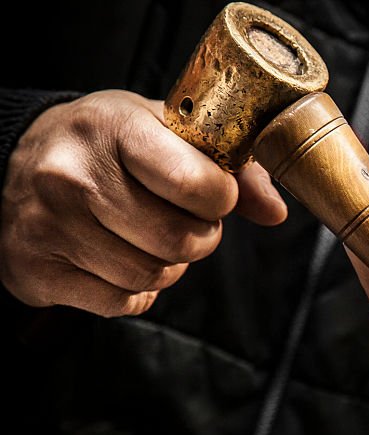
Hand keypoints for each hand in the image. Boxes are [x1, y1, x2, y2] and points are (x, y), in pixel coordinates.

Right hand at [0, 90, 286, 315]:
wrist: (15, 161)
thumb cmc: (107, 145)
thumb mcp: (166, 130)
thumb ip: (233, 168)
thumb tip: (275, 212)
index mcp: (113, 129)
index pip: (199, 185)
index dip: (220, 199)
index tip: (212, 193)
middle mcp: (73, 176)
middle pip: (181, 241)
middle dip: (198, 237)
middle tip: (184, 221)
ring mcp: (49, 226)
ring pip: (152, 276)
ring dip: (167, 266)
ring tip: (148, 237)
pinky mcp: (35, 270)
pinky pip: (120, 302)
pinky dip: (133, 290)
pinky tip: (118, 258)